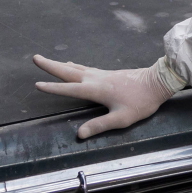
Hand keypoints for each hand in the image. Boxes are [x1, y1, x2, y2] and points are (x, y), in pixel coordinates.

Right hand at [33, 55, 175, 138]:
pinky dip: (73, 66)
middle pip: (68, 71)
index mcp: (96, 89)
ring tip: (47, 61)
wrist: (157, 82)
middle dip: (50, 66)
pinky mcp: (107, 73)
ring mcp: (101, 74)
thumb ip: (100, 125)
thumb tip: (79, 134)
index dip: (53, 88)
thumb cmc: (141, 102)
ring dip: (60, 64)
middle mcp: (95, 78)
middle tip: (35, 58)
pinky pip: (84, 68)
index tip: (37, 84)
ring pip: (75, 68)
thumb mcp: (122, 118)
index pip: (69, 89)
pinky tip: (72, 66)